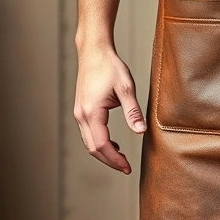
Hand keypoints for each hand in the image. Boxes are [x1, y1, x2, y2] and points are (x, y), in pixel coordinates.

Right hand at [73, 48, 145, 173]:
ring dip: (104, 152)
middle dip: (109, 160)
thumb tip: (141, 131)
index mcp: (92, 112)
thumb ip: (133, 112)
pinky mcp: (81, 109)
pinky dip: (99, 142)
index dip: (115, 160)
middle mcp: (81, 115)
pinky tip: (113, 142)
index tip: (127, 167)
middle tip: (125, 167)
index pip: (101, 145)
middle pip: (92, 148)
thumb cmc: (110, 66)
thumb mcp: (126, 88)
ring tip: (121, 158)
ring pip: (89, 142)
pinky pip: (88, 133)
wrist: (94, 51)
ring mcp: (79, 113)